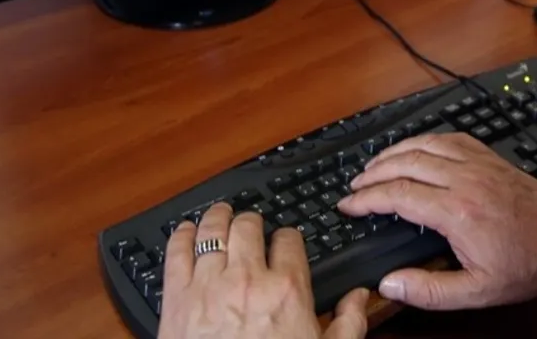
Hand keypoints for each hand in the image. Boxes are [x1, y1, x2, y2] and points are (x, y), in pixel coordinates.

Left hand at [159, 203, 368, 338]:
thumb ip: (349, 323)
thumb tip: (359, 297)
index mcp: (287, 290)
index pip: (289, 241)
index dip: (287, 237)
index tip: (284, 241)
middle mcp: (248, 279)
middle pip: (248, 227)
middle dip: (250, 221)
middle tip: (250, 222)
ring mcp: (210, 286)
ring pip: (212, 232)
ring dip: (216, 218)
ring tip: (219, 214)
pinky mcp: (178, 299)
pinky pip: (177, 254)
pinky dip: (181, 237)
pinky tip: (185, 231)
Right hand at [337, 132, 536, 310]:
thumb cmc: (522, 267)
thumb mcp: (475, 292)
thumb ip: (428, 291)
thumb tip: (389, 284)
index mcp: (457, 212)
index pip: (398, 195)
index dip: (366, 199)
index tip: (348, 205)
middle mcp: (466, 180)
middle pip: (406, 163)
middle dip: (373, 172)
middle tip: (355, 184)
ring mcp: (480, 164)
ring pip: (426, 144)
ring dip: (395, 151)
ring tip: (375, 163)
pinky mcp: (491, 158)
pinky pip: (452, 137)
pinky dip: (426, 139)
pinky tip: (415, 147)